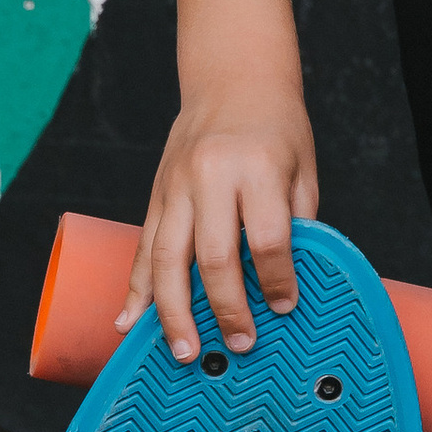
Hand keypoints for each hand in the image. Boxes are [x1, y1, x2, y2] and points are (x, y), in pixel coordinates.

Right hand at [119, 55, 318, 360]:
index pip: (266, 237)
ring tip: (184, 351)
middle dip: (225, 307)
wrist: (232, 80)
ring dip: (172, 311)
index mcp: (255, 168)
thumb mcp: (302, 170)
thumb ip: (297, 224)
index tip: (284, 307)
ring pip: (165, 258)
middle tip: (239, 344)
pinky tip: (129, 321)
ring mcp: (175, 186)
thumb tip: (287, 284)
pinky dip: (135, 288)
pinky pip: (142, 247)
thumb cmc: (276, 128)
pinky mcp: (155, 194)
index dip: (277, 279)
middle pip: (211, 255)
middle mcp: (209, 177)